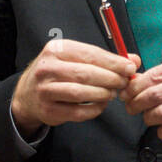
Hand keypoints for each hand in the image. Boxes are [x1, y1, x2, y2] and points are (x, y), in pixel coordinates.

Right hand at [11, 39, 138, 135]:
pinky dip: (94, 109)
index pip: (90, 54)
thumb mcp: (75, 58)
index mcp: (56, 49)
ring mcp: (45, 90)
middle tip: (123, 83)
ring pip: (81, 93)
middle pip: (86, 73)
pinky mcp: (48, 110)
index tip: (130, 67)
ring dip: (102, 94)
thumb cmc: (58, 73)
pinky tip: (101, 105)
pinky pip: (77, 112)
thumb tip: (133, 60)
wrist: (28, 94)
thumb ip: (104, 59)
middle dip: (110, 79)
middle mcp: (47, 68)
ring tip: (112, 94)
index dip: (113, 62)